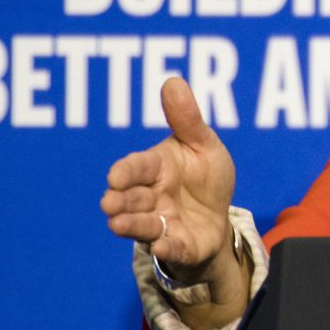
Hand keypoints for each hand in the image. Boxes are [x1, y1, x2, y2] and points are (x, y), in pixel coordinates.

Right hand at [101, 77, 237, 289]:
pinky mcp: (180, 245)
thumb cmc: (204, 176)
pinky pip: (173, 248)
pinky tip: (164, 246)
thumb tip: (173, 81)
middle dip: (121, 201)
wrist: (220, 216)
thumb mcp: (203, 145)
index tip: (115, 176)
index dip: (126, 172)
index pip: (136, 168)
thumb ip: (187, 119)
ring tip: (118, 225)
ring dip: (131, 225)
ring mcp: (163, 224)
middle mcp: (152, 198)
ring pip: (143, 225)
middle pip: (132, 198)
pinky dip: (168, 248)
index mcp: (156, 168)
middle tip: (109, 203)